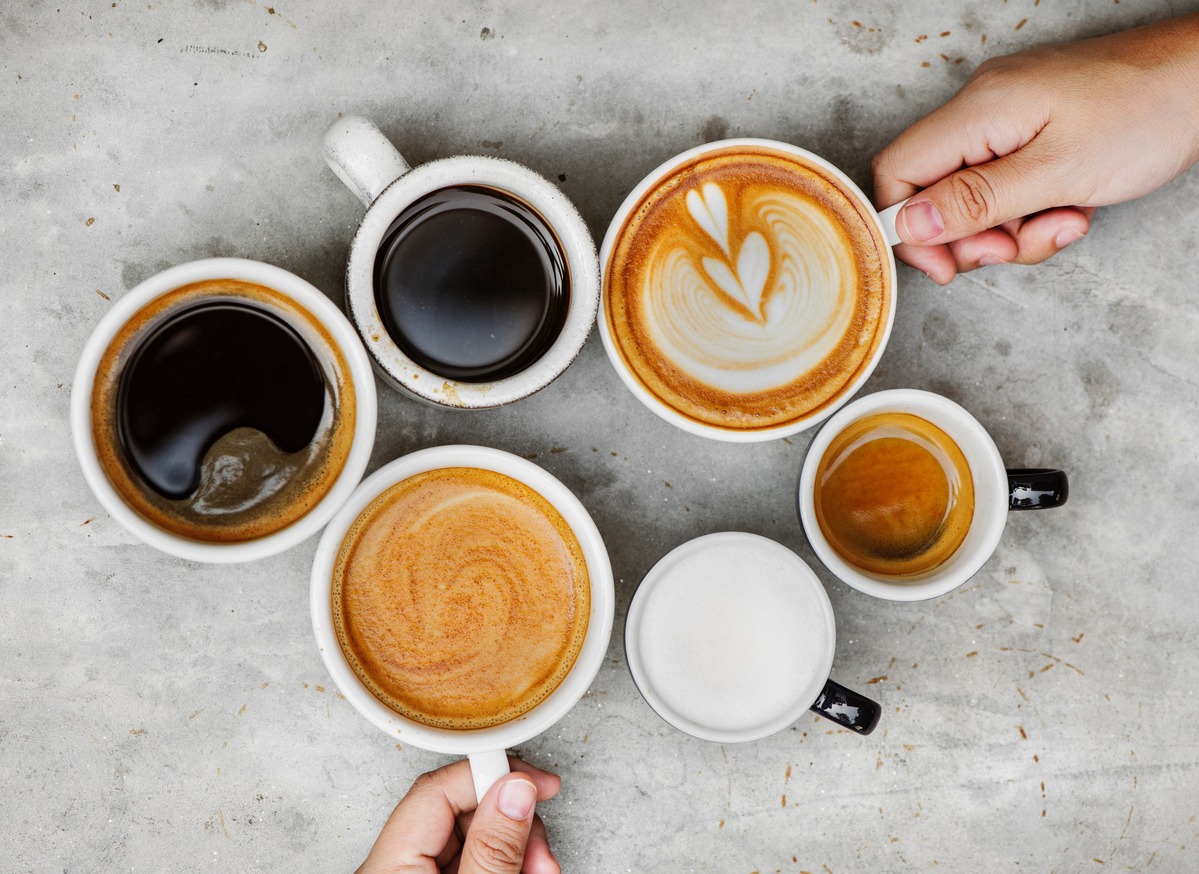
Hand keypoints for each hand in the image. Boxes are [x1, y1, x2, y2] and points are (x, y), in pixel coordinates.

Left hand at [356, 758, 561, 873]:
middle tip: (542, 851)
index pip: (439, 788)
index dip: (493, 775)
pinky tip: (526, 872)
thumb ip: (492, 848)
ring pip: (473, 838)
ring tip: (540, 871)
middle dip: (513, 821)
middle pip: (461, 812)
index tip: (537, 783)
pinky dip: (504, 863)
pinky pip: (471, 862)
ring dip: (516, 847)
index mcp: (390, 866)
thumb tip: (515, 790)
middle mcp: (396, 868)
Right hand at [872, 14, 1198, 283]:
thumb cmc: (1147, 112)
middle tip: (1014, 248)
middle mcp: (984, 109)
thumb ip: (976, 202)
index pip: (898, 172)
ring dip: (1013, 230)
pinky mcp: (1035, 131)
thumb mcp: (1057, 173)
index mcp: (978, 111)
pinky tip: (1072, 207)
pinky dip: (1035, 211)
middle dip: (973, 236)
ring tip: (1063, 221)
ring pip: (977, 198)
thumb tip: (909, 224)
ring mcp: (1009, 119)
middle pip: (936, 192)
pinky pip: (1010, 186)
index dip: (909, 227)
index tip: (946, 265)